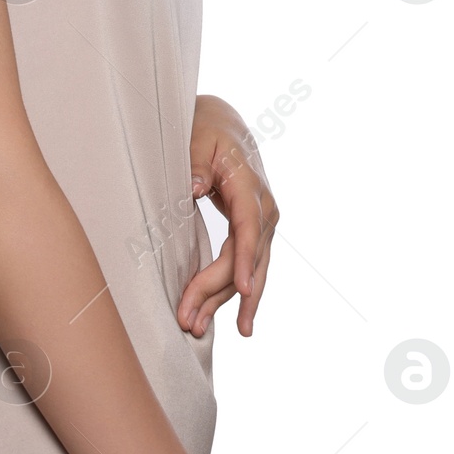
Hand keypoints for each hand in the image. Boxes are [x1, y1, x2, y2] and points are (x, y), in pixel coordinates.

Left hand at [178, 94, 278, 338]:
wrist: (227, 126)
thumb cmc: (208, 131)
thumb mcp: (198, 140)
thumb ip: (195, 164)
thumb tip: (195, 189)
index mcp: (251, 188)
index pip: (249, 230)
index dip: (245, 260)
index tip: (241, 289)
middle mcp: (264, 212)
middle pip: (245, 260)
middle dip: (218, 293)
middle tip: (190, 320)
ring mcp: (262, 225)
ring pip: (248, 271)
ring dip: (225, 302)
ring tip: (198, 328)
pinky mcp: (253, 233)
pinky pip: (245, 267)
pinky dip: (233, 292)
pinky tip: (229, 320)